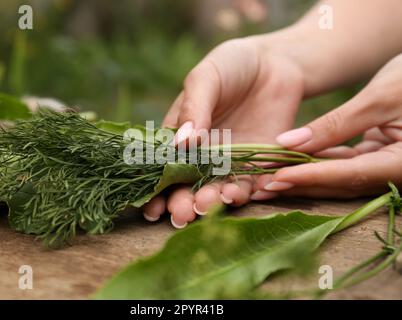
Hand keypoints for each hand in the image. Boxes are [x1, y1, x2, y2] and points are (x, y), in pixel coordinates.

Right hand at [143, 35, 305, 226]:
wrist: (274, 63)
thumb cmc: (230, 66)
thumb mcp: (205, 79)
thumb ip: (193, 108)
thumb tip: (181, 144)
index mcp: (182, 136)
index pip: (165, 168)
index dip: (157, 191)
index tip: (151, 209)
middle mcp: (204, 155)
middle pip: (190, 186)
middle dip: (184, 203)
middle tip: (183, 215)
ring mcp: (231, 162)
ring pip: (219, 189)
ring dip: (213, 202)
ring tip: (211, 204)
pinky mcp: (259, 164)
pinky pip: (252, 184)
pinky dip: (247, 193)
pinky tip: (241, 194)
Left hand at [255, 54, 401, 197]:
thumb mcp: (380, 97)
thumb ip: (337, 124)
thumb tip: (290, 143)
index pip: (351, 174)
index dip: (311, 177)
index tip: (276, 178)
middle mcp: (396, 171)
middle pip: (341, 183)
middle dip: (300, 184)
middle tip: (260, 187)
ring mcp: (386, 165)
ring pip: (338, 175)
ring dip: (303, 174)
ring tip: (266, 176)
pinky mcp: (376, 155)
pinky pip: (342, 163)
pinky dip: (316, 161)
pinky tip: (287, 160)